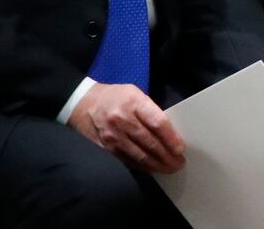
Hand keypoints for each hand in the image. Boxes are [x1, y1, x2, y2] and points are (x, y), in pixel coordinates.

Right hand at [67, 82, 185, 172]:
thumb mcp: (136, 94)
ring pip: (138, 155)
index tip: (181, 149)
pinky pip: (125, 160)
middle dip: (167, 155)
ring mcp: (112, 136)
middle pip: (150, 142)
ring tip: (169, 168)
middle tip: (179, 163)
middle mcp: (123, 120)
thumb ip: (150, 110)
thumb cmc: (115, 96)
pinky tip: (151, 169)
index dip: (171, 138)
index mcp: (134, 103)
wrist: (82, 103)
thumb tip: (169, 131)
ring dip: (156, 164)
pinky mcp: (104, 148)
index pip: (158, 123)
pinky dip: (140, 166)